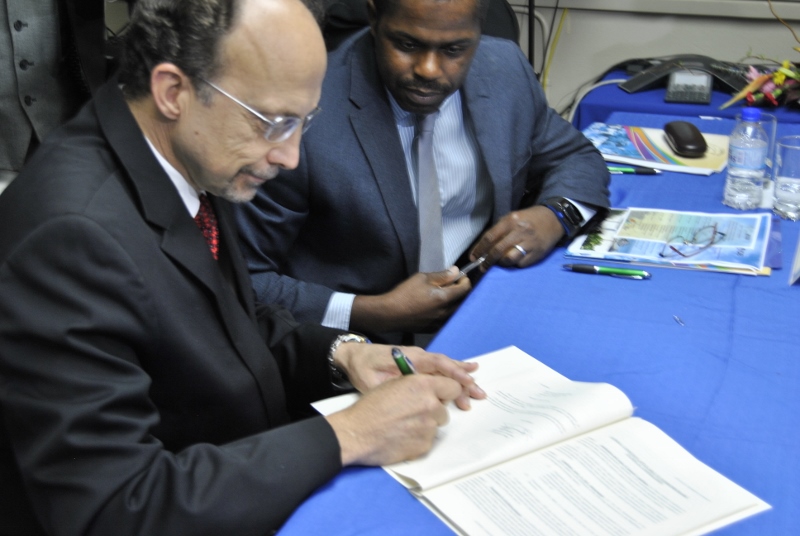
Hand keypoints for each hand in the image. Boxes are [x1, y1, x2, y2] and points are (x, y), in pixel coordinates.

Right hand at [325, 374, 463, 465]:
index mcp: (423, 385)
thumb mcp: (394, 384)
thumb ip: (417, 385)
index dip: (445, 392)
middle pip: (444, 409)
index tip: (438, 396)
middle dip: (433, 411)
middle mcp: (431, 405)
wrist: (356, 432)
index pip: (453, 387)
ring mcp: (429, 427)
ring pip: (436, 425)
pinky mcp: (424, 446)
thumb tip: (431, 390)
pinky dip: (418, 439)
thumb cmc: (371, 406)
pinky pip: (428, 441)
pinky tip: (401, 437)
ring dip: (425, 425)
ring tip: (404, 426)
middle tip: (413, 413)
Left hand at [333, 343, 484, 408]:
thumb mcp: (370, 381)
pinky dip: (454, 372)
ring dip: (461, 378)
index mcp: (409, 357)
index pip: (436, 364)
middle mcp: (417, 355)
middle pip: (446, 366)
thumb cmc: (361, 368)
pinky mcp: (417, 362)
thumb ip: (390, 386)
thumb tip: (408, 393)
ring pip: (445, 366)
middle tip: (479, 394)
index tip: (467, 384)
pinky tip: (467, 375)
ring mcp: (418, 358)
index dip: (453, 374)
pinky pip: (439, 367)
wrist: (352, 355)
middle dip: (463, 380)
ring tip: (478, 389)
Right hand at [350, 268, 470, 333]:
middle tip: (454, 285)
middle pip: (463, 302)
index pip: (465, 289)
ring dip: (455, 303)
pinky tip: (438, 308)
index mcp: (444, 298)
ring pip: (455, 312)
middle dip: (461, 292)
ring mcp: (440, 322)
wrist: (389, 313)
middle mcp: (445, 312)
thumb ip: (442, 275)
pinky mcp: (433, 329)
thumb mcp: (422, 278)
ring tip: (446, 296)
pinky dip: (447, 313)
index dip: (465, 280)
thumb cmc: (405, 293)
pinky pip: (446, 320)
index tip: (460, 276)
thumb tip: (456, 271)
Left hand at [469, 205, 562, 268]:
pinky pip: (521, 263)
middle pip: (497, 250)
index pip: (490, 237)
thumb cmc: (529, 219)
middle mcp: (519, 231)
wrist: (553, 219)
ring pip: (509, 258)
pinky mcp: (537, 253)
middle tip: (482, 266)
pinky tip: (514, 260)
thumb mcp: (513, 218)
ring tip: (499, 263)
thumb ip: (499, 231)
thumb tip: (484, 248)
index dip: (479, 249)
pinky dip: (515, 264)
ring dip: (501, 263)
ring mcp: (529, 243)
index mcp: (510, 221)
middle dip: (487, 261)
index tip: (473, 257)